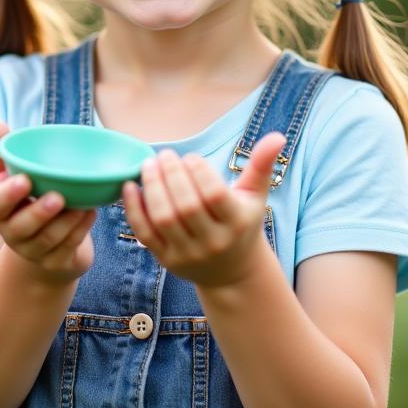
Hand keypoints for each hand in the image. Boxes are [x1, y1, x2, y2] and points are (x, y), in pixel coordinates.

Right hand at [0, 121, 96, 284]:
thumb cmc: (27, 202)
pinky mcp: (57, 263)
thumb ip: (4, 153)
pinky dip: (82, 229)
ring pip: (50, 238)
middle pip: (23, 227)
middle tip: (58, 197)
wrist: (46, 248)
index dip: (9, 193)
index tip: (25, 179)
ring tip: (84, 203)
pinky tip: (91, 212)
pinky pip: (70, 246)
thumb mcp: (13, 179)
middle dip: (40, 212)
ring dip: (68, 220)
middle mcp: (13, 235)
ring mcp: (35, 252)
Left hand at [122, 132, 286, 291]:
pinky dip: (133, 209)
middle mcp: (213, 242)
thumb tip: (277, 136)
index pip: (214, 194)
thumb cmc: (242, 223)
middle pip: (185, 206)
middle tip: (164, 154)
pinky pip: (145, 233)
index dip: (199, 172)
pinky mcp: (166, 260)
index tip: (190, 156)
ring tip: (149, 165)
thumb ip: (262, 165)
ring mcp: (187, 254)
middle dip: (171, 175)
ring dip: (152, 188)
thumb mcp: (255, 195)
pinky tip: (130, 186)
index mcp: (237, 223)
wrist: (232, 272)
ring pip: (163, 219)